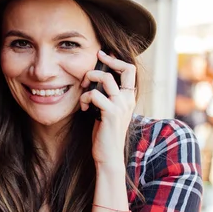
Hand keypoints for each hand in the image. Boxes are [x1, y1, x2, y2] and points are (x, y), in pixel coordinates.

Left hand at [80, 50, 136, 167]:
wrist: (108, 156)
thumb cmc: (105, 134)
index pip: (130, 69)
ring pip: (106, 78)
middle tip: (90, 67)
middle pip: (125, 68)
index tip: (101, 55)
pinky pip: (94, 95)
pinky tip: (83, 109)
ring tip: (82, 90)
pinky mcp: (110, 114)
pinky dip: (84, 98)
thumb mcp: (107, 111)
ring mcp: (121, 106)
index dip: (115, 59)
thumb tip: (95, 80)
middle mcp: (128, 99)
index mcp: (129, 98)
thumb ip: (106, 96)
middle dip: (107, 61)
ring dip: (89, 80)